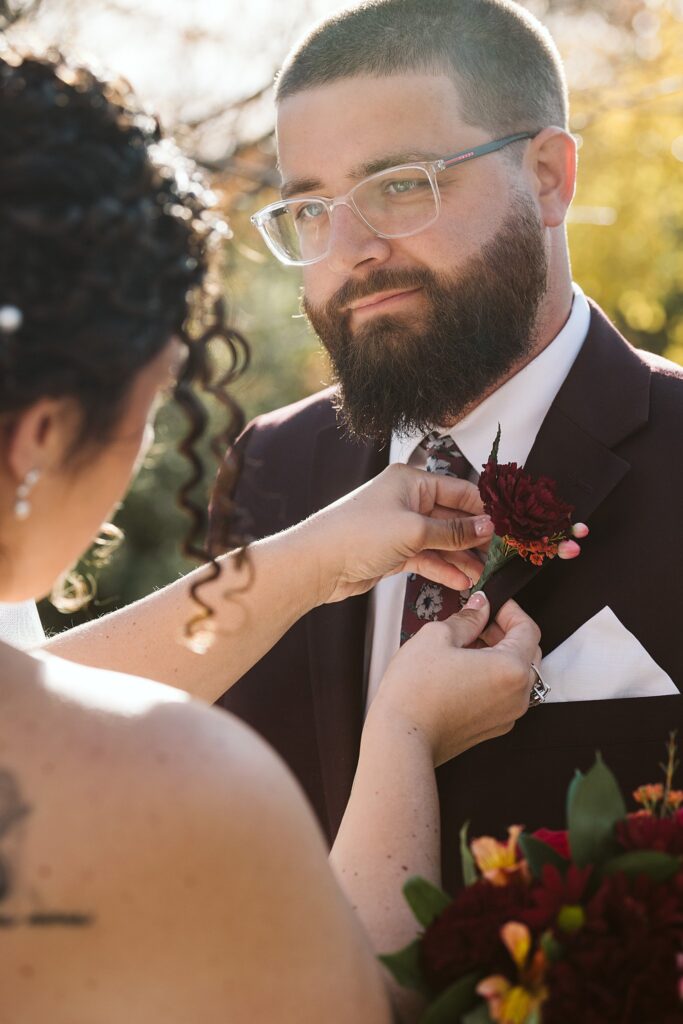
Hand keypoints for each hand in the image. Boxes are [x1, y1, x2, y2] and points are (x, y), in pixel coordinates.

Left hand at [303, 463, 493, 604]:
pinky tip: (461, 581)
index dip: (484, 509)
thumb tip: (487, 527)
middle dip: (475, 537)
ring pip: (441, 541)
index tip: (507, 527)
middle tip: (499, 555)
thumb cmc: (356, 534)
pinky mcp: (393, 551)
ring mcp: (400, 527)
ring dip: (461, 557)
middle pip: (452, 517)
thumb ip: (453, 531)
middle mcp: (406, 500)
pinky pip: (427, 557)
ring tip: (483, 574)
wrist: (317, 563)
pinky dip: (443, 568)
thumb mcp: (413, 530)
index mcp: (411, 481)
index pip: (460, 490)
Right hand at [368, 593, 540, 766]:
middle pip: (527, 652)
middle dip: (505, 632)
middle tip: (478, 621)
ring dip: (499, 654)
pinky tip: (463, 670)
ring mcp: (507, 715)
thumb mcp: (437, 637)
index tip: (491, 604)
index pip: (528, 629)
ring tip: (466, 646)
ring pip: (516, 675)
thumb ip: (467, 618)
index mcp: (511, 669)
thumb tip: (480, 607)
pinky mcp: (492, 728)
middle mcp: (518, 696)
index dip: (510, 610)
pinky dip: (492, 677)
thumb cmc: (415, 691)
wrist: (401, 739)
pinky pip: (504, 694)